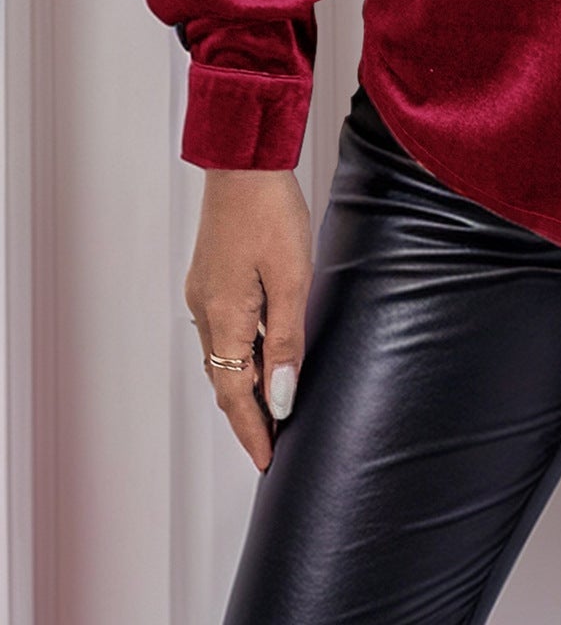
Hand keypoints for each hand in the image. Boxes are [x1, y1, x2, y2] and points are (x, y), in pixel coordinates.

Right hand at [185, 168, 313, 470]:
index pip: (236, 395)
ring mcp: (203, 291)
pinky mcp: (210, 275)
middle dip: (247, 416)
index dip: (253, 432)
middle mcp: (205, 310)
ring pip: (222, 355)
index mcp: (224, 317)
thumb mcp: (293, 279)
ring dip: (244, 384)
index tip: (268, 463)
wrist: (244, 162)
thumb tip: (281, 399)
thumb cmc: (272, 212)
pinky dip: (240, 353)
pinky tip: (262, 353)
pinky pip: (222, 330)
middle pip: (225, 380)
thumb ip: (286, 342)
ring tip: (273, 408)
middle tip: (273, 445)